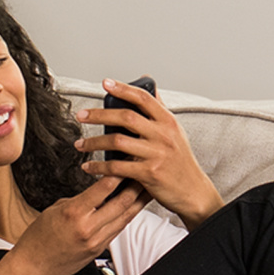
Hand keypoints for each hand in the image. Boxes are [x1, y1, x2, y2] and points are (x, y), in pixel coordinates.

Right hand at [2, 175, 149, 274]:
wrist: (34, 266)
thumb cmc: (39, 237)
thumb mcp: (54, 209)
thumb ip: (78, 200)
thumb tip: (95, 192)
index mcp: (73, 213)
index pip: (103, 188)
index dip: (118, 173)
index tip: (126, 162)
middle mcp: (87, 227)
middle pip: (121, 203)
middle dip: (135, 186)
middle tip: (144, 173)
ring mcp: (96, 241)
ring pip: (125, 217)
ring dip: (138, 202)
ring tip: (147, 189)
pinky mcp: (99, 250)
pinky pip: (118, 229)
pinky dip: (127, 216)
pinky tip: (133, 208)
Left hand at [74, 78, 223, 226]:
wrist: (193, 191)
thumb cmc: (180, 160)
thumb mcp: (175, 132)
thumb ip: (160, 110)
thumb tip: (151, 85)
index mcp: (168, 121)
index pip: (143, 98)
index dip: (123, 88)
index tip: (106, 83)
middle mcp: (163, 135)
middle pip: (126, 117)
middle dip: (99, 115)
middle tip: (81, 115)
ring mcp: (156, 154)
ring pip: (117, 142)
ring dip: (93, 142)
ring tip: (80, 144)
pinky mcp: (149, 173)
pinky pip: (117, 167)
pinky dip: (99, 166)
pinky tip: (89, 166)